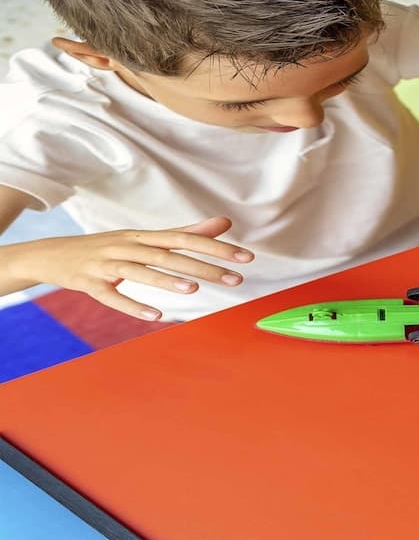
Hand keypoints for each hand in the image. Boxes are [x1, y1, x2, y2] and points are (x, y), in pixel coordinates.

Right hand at [3, 217, 252, 319]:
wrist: (52, 255)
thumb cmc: (109, 247)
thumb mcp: (146, 238)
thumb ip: (187, 232)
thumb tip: (224, 223)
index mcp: (145, 236)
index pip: (186, 239)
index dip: (217, 247)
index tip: (246, 257)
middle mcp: (128, 246)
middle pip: (169, 255)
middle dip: (204, 266)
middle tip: (236, 279)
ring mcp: (107, 264)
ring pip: (140, 271)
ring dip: (167, 281)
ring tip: (193, 289)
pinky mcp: (90, 284)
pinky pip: (112, 296)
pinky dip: (134, 306)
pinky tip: (156, 316)